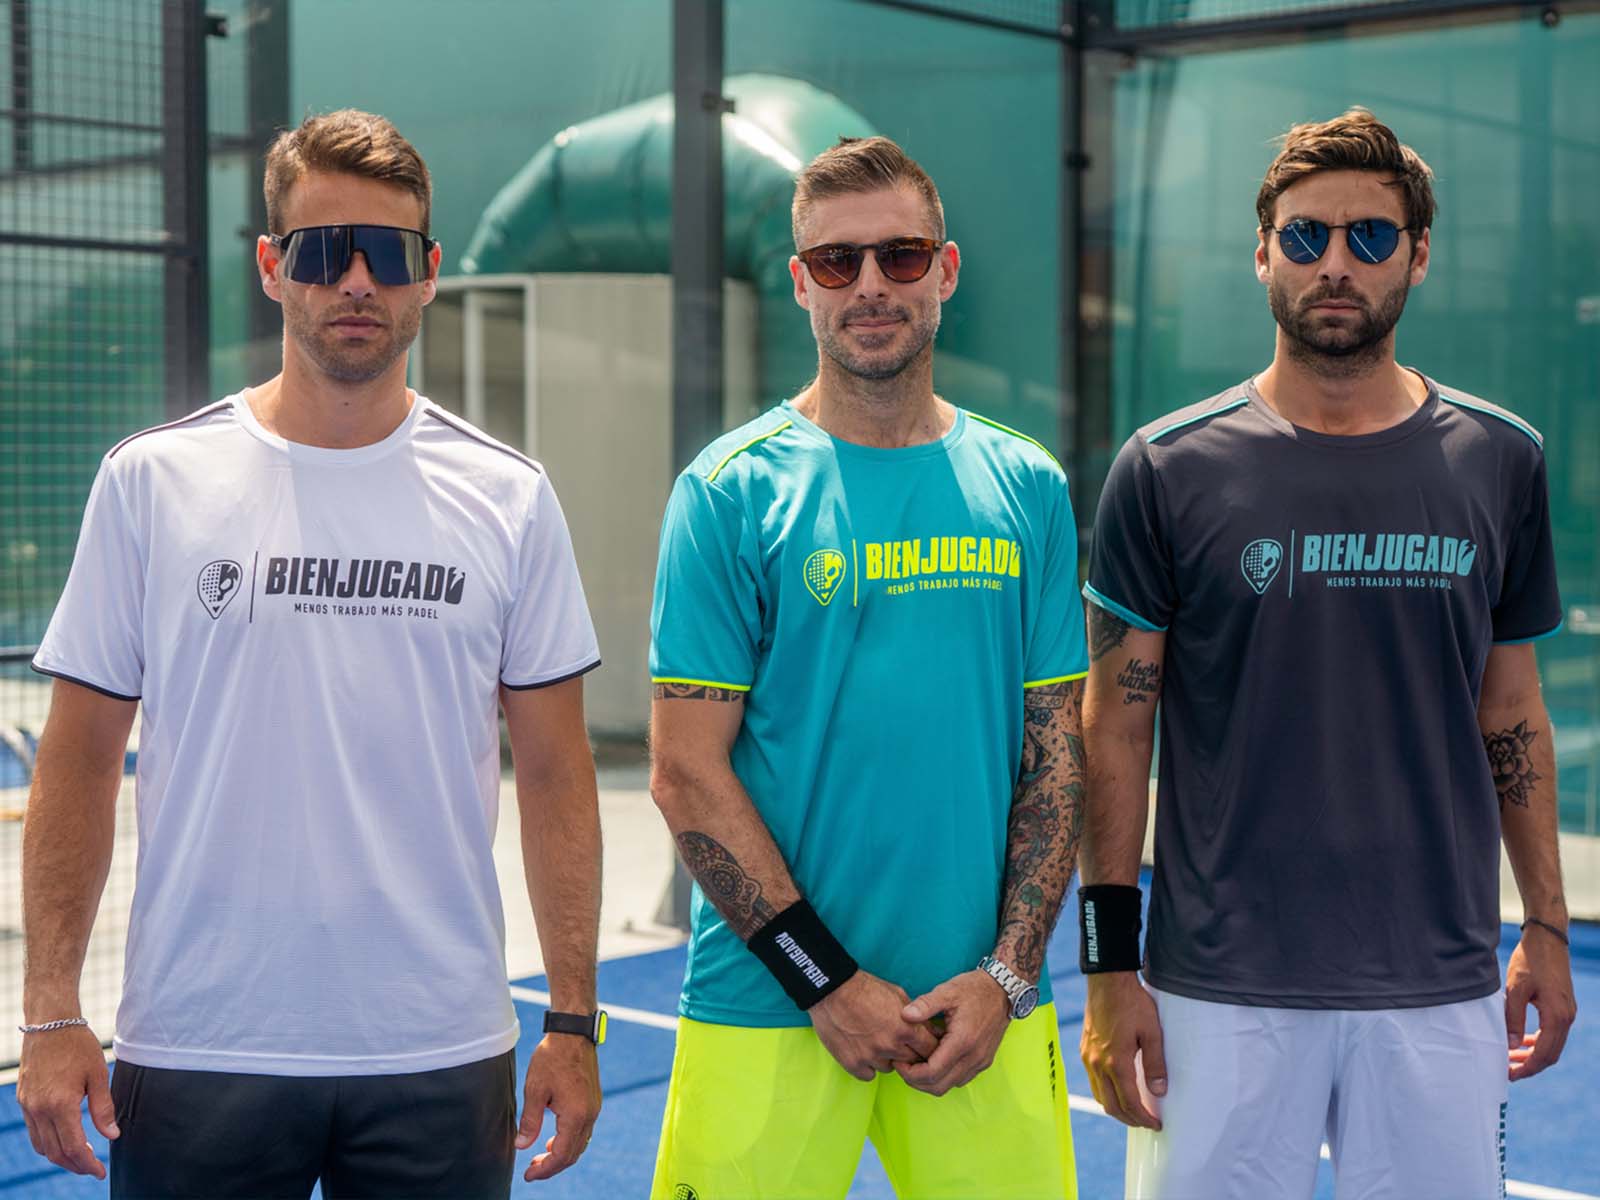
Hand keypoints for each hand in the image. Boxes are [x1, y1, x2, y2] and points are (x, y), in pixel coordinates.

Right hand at [16, 1023, 117, 1177]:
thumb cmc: (78, 1045)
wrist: (49, 1023)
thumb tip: (112, 1135)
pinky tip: (64, 1139)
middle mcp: (39, 1109)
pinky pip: (34, 1132)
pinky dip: (48, 1142)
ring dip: (60, 1157)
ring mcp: (28, 1106)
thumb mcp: (98, 1074)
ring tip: (81, 1157)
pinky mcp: (24, 1100)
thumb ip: (103, 1108)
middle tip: (93, 1169)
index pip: (74, 1147)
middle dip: (75, 1165)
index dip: (88, 1164)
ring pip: (42, 1145)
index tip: (100, 1171)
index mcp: (60, 1105)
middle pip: (56, 1152)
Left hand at [517, 1033, 601, 1180]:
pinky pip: (584, 1130)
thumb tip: (522, 1146)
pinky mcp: (593, 1100)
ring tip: (541, 1156)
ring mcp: (594, 1108)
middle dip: (552, 1166)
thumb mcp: (535, 1090)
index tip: (528, 1175)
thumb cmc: (553, 1058)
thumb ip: (529, 1121)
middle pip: (573, 1154)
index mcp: (575, 1115)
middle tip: (532, 1168)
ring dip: (561, 1154)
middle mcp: (589, 1115)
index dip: (544, 1170)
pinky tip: (554, 1137)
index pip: (561, 1155)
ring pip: (580, 1143)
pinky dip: (569, 1140)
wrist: (573, 1033)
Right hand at [809, 971, 940, 1080]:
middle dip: (910, 1053)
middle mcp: (891, 1046)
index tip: (922, 1044)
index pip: (930, 1049)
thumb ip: (917, 1016)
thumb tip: (930, 1030)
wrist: (832, 990)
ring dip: (887, 1059)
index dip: (928, 1046)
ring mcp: (871, 1057)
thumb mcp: (898, 994)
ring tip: (876, 1041)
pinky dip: (868, 1066)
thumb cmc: (865, 988)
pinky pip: (869, 1075)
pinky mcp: (853, 1064)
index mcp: (906, 1028)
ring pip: (890, 1069)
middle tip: (899, 1042)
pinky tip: (863, 1050)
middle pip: (912, 1062)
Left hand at [894, 969, 1010, 1096]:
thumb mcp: (947, 991)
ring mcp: (981, 1061)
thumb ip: (925, 1004)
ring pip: (950, 1085)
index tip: (898, 1062)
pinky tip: (934, 1059)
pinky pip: (960, 1078)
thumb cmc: (975, 989)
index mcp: (963, 1041)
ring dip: (930, 1080)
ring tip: (916, 1062)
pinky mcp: (984, 1061)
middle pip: (939, 1086)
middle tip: (903, 1066)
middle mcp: (974, 1057)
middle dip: (916, 1081)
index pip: (932, 1073)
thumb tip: (904, 1015)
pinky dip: (944, 1076)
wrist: (1003, 990)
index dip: (910, 1073)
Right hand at [1081, 972, 1164, 1128]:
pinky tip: (1117, 1089)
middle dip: (1129, 1119)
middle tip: (1146, 1122)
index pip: (1129, 1103)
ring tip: (1133, 1110)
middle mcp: (1097, 1064)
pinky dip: (1105, 1093)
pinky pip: (1093, 1081)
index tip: (1155, 1123)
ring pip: (1099, 1095)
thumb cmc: (1132, 1003)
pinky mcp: (1084, 1050)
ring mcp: (1088, 1057)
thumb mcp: (1152, 1032)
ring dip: (1116, 1108)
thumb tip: (1159, 1091)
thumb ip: (1156, 1064)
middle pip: (1111, 1106)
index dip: (1143, 1118)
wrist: (1107, 981)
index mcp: (1116, 1062)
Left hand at [1505, 927, 1575, 1080]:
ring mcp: (1567, 1011)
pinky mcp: (1563, 1005)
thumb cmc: (1530, 960)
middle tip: (1507, 1070)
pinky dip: (1539, 1040)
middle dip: (1530, 1065)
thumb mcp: (1515, 989)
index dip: (1527, 1067)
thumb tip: (1511, 1045)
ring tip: (1512, 1058)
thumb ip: (1513, 1018)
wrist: (1547, 938)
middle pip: (1551, 1054)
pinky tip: (1523, 1041)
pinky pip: (1553, 1032)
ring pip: (1553, 1044)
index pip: (1544, 1054)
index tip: (1509, 1074)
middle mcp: (1567, 1017)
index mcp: (1557, 1016)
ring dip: (1534, 1053)